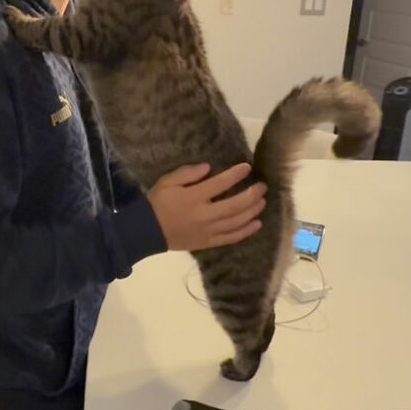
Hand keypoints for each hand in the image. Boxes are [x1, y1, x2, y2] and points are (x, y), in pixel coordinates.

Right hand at [147, 163, 265, 251]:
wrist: (147, 230)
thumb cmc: (157, 202)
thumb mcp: (167, 181)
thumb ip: (187, 173)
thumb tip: (208, 167)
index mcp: (194, 197)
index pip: (220, 184)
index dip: (235, 175)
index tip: (247, 167)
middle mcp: (204, 214)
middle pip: (234, 205)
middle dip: (251, 195)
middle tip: (263, 186)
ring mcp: (208, 230)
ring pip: (236, 222)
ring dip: (252, 211)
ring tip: (262, 202)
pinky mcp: (208, 242)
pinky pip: (231, 238)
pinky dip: (245, 231)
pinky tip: (257, 224)